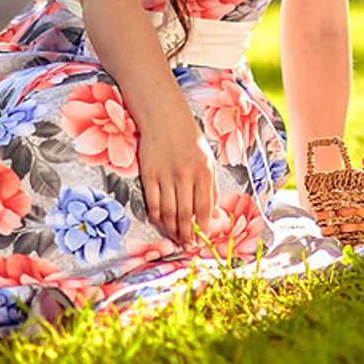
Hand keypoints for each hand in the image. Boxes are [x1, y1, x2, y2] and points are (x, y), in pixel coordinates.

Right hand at [136, 116, 215, 248]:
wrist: (165, 117)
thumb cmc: (190, 139)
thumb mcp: (209, 160)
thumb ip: (212, 188)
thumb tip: (215, 215)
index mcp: (204, 172)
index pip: (204, 209)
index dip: (202, 228)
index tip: (200, 240)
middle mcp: (185, 175)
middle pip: (184, 214)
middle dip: (186, 234)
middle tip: (186, 245)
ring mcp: (166, 175)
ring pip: (168, 212)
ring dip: (171, 229)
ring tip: (174, 239)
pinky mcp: (149, 174)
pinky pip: (152, 202)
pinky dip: (156, 217)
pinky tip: (159, 223)